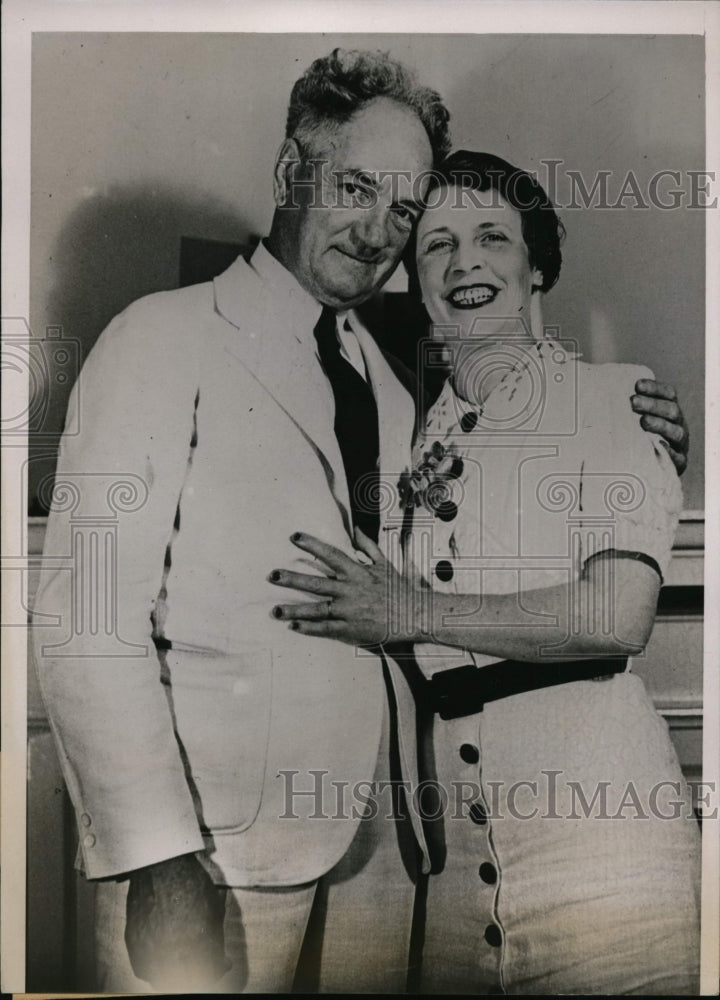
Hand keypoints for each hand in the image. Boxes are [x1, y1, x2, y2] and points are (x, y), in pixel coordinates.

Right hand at [125, 852, 230, 989]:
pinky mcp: (133, 944)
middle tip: (203, 958)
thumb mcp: (214, 912)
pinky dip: (154, 964)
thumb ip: (217, 942)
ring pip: (162, 978)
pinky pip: (144, 967)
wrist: (160, 864)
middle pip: (187, 981)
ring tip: (182, 954)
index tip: (221, 963)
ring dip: (174, 972)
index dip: (217, 969)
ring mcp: (148, 950)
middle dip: (198, 972)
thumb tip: (223, 963)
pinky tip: (163, 950)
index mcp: (196, 944)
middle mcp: (171, 953)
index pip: (210, 975)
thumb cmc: (191, 883)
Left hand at [268, 529, 426, 646]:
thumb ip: (368, 546)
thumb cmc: (398, 589)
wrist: (414, 615)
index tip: (293, 537)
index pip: (330, 554)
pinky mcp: (351, 629)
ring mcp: (349, 610)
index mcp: (357, 572)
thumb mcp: (384, 564)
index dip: (312, 545)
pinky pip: (327, 629)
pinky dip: (310, 629)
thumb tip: (356, 529)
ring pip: (317, 609)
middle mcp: (350, 590)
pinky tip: (294, 628)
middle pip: (316, 583)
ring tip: (275, 610)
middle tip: (272, 575)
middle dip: (293, 579)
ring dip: (295, 610)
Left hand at [631, 379, 688, 474]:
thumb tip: (603, 393)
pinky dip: (669, 451)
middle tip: (633, 402)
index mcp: (670, 410)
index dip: (655, 388)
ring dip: (660, 424)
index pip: (668, 393)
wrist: (650, 468)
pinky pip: (678, 457)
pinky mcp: (680, 462)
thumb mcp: (635, 420)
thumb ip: (627, 408)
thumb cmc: (637, 438)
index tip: (637, 385)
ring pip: (676, 431)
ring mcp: (680, 444)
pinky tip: (659, 446)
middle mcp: (678, 424)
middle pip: (672, 410)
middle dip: (653, 404)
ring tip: (643, 421)